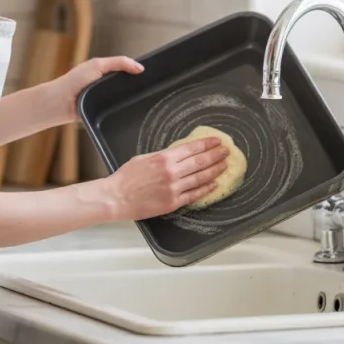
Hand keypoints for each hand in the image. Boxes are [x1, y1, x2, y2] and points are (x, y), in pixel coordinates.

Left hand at [49, 56, 143, 123]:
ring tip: (138, 98)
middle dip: (135, 86)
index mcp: (104, 70)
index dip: (136, 71)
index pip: (126, 69)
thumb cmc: (74, 81)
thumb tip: (139, 67)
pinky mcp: (104, 111)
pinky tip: (126, 108)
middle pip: (127, 85)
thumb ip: (119, 63)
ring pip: (123, 98)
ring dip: (128, 98)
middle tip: (147, 87)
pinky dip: (121, 109)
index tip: (149, 74)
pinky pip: (117, 110)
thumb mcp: (98, 65)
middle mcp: (106, 84)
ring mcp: (105, 98)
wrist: (61, 103)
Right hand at [103, 136, 229, 220]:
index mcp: (164, 158)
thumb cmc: (127, 176)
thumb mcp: (144, 158)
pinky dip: (206, 189)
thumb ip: (163, 156)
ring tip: (224, 165)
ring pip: (200, 178)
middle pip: (200, 162)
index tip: (217, 141)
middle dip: (216, 155)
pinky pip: (194, 195)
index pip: (192, 148)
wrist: (116, 197)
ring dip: (215, 171)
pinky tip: (214, 184)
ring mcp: (174, 188)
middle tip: (227, 151)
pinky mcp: (173, 203)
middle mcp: (172, 172)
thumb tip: (179, 153)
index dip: (207, 144)